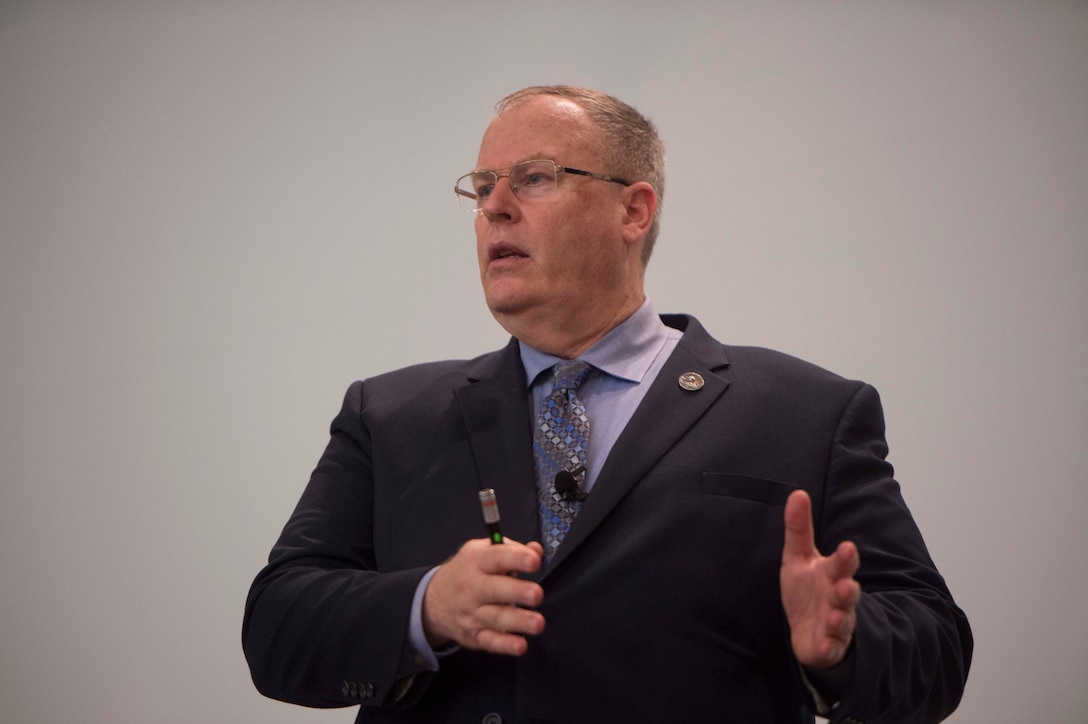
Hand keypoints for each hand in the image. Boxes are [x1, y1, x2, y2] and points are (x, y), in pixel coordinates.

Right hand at [422, 538, 544, 655]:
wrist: (434, 600)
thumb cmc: (468, 571)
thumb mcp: (483, 551)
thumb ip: (512, 550)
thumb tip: (536, 550)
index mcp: (477, 561)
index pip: (497, 557)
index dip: (516, 558)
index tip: (534, 561)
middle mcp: (473, 587)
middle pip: (495, 590)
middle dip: (517, 592)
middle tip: (536, 594)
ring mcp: (473, 613)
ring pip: (496, 618)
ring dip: (518, 621)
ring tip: (537, 623)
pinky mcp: (475, 635)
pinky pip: (490, 641)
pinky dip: (505, 645)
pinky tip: (520, 645)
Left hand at [781, 489, 860, 668]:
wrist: (809, 628)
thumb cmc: (807, 588)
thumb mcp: (797, 556)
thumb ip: (799, 528)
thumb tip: (798, 493)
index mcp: (832, 573)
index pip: (842, 564)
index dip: (846, 558)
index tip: (847, 547)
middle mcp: (838, 598)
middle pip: (848, 592)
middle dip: (848, 589)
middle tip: (846, 584)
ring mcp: (836, 623)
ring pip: (842, 621)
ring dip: (840, 618)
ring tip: (834, 615)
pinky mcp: (828, 646)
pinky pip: (830, 648)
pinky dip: (829, 648)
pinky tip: (824, 646)